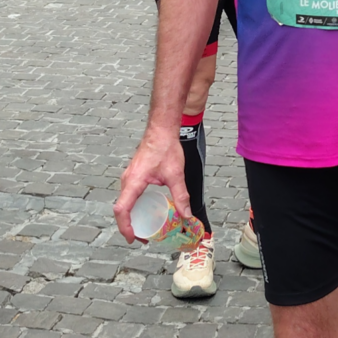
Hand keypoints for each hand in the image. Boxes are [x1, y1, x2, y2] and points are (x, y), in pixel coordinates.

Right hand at [113, 127, 189, 243]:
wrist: (161, 129)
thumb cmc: (165, 147)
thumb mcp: (175, 174)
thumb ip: (180, 196)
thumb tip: (186, 216)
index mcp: (133, 182)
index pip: (122, 210)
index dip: (125, 227)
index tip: (133, 239)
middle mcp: (127, 180)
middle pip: (121, 209)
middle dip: (129, 226)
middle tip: (143, 238)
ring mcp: (129, 177)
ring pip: (124, 202)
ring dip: (131, 216)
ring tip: (145, 227)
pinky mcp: (133, 174)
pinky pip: (129, 195)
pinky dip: (134, 206)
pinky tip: (147, 209)